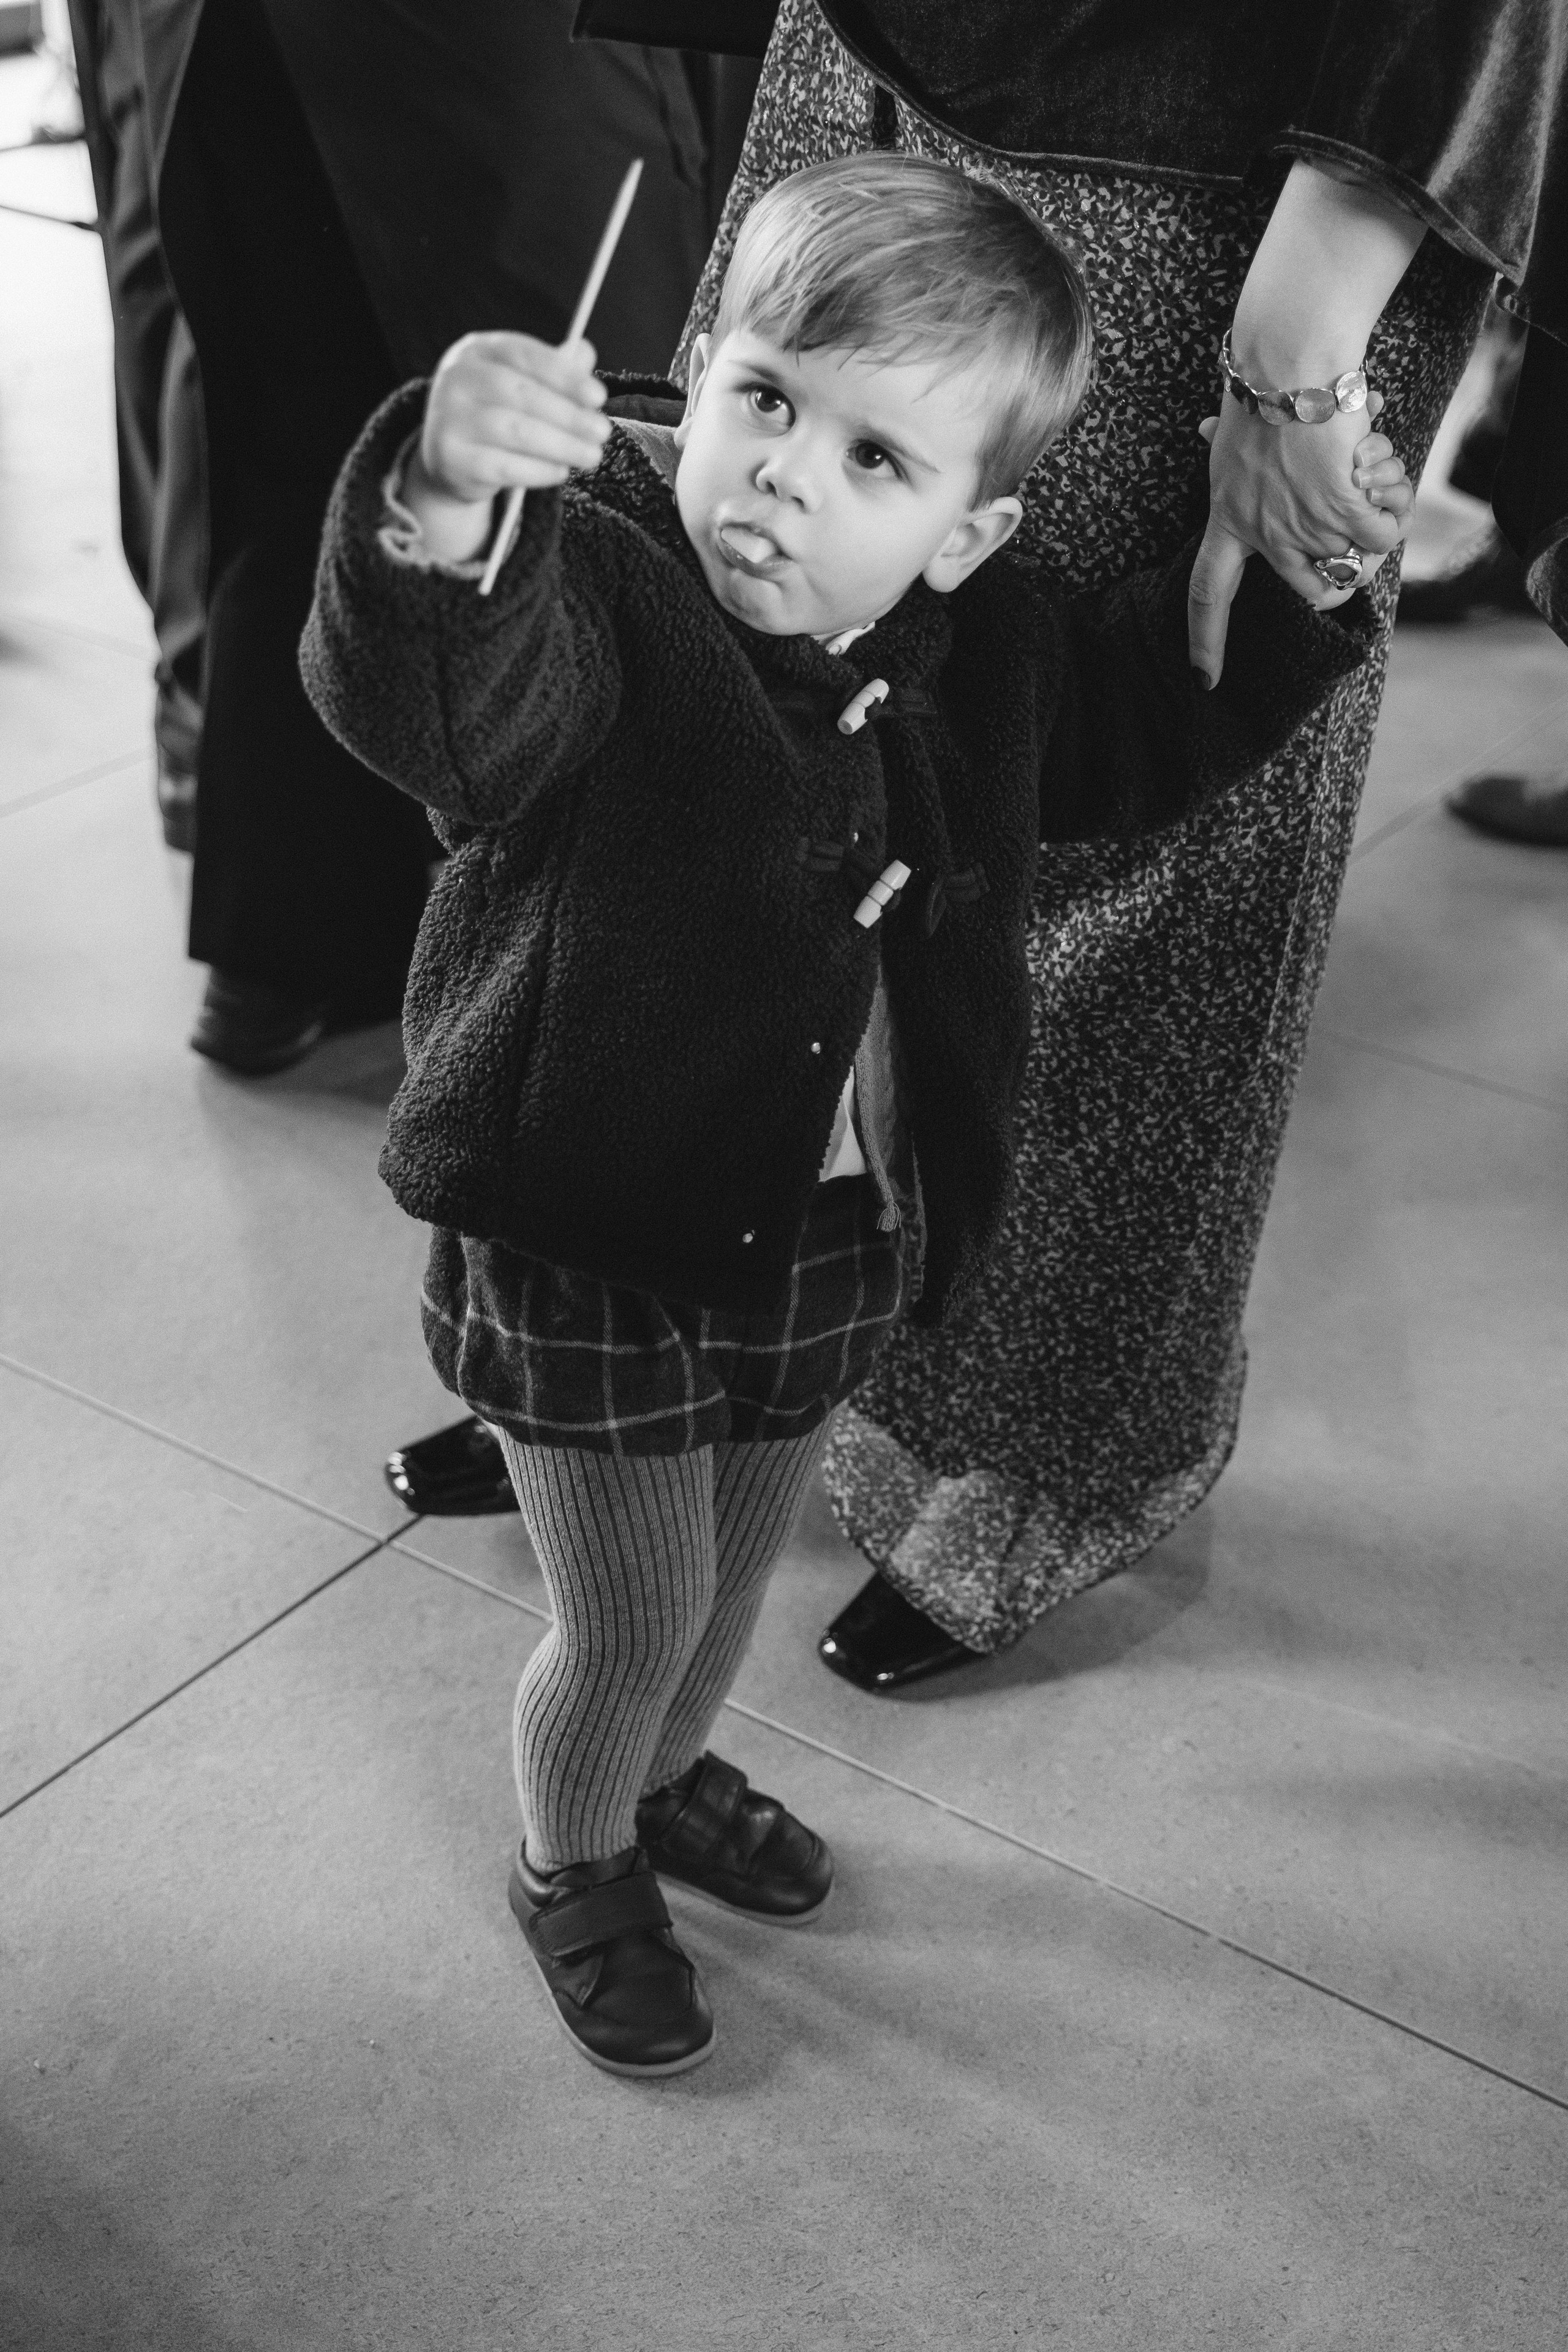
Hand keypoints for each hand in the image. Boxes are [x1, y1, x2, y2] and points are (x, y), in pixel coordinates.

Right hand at [405, 332, 611, 560]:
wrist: (449, 456)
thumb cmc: (495, 411)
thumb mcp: (521, 383)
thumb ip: (553, 369)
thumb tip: (585, 352)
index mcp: (477, 350)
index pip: (524, 355)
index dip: (564, 376)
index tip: (599, 396)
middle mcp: (457, 378)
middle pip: (520, 394)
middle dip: (568, 415)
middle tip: (602, 432)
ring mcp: (449, 418)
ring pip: (515, 431)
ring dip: (561, 445)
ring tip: (591, 455)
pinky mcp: (451, 457)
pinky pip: (503, 466)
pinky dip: (538, 470)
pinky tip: (561, 471)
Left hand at [1187, 389, 1410, 686]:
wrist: (1289, 362)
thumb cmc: (1262, 389)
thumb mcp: (1228, 433)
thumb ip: (1222, 448)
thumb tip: (1200, 431)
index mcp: (1227, 522)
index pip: (1205, 599)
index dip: (1207, 643)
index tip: (1205, 682)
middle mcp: (1263, 535)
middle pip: (1313, 589)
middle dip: (1346, 574)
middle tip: (1361, 532)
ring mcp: (1303, 526)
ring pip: (1358, 554)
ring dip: (1371, 511)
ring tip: (1360, 464)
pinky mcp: (1341, 508)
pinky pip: (1383, 532)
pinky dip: (1391, 502)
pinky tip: (1376, 468)